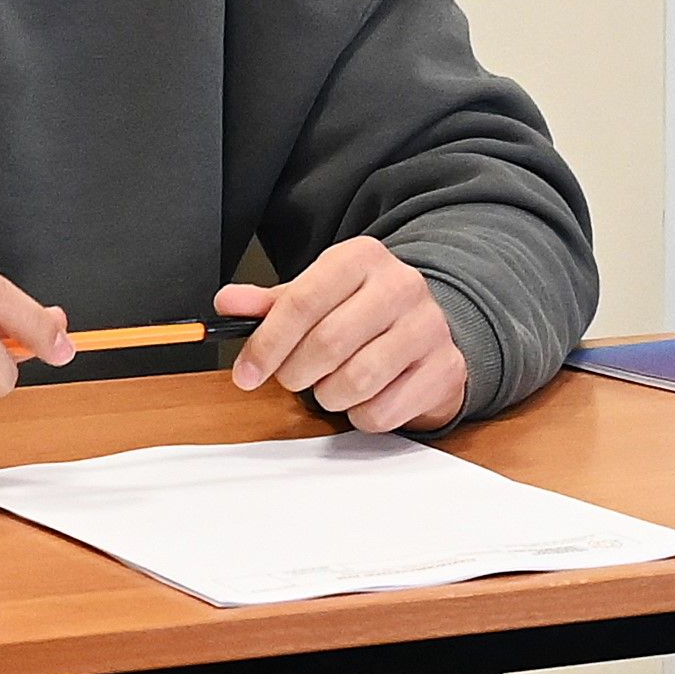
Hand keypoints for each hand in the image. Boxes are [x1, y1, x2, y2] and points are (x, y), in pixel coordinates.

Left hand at [217, 238, 470, 431]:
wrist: (427, 330)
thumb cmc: (362, 314)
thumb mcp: (315, 297)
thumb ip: (271, 303)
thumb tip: (228, 303)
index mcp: (362, 258)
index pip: (301, 302)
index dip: (266, 344)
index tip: (246, 373)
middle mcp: (401, 285)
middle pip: (327, 344)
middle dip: (296, 373)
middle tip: (292, 378)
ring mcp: (429, 327)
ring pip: (356, 381)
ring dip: (329, 396)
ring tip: (330, 386)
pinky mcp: (446, 368)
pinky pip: (384, 410)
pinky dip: (361, 415)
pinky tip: (364, 398)